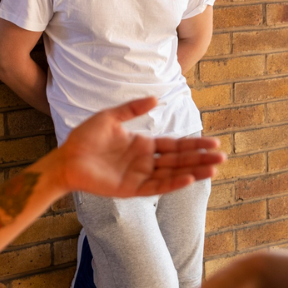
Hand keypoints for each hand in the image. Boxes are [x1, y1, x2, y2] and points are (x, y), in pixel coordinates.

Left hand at [56, 97, 224, 197]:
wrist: (66, 158)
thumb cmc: (85, 137)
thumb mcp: (110, 117)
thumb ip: (133, 108)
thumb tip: (157, 99)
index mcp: (142, 144)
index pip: (174, 145)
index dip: (193, 145)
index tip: (213, 142)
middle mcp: (145, 161)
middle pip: (179, 160)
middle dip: (200, 158)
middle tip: (222, 157)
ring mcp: (139, 176)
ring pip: (172, 173)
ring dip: (193, 171)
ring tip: (214, 168)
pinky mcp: (131, 189)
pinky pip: (157, 186)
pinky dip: (173, 183)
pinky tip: (189, 178)